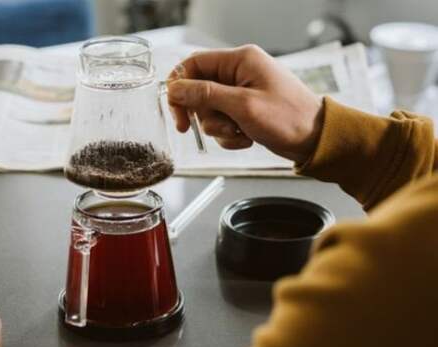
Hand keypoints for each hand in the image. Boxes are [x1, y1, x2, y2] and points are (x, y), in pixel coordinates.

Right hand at [167, 45, 323, 163]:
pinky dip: (229, 135)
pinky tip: (246, 138)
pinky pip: (222, 123)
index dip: (179, 86)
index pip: (194, 64)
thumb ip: (205, 95)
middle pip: (199, 90)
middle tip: (195, 130)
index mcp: (241, 60)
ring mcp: (242, 92)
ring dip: (218, 128)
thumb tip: (175, 88)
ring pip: (209, 111)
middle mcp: (239, 72)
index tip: (176, 110)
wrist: (315, 140)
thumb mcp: (242, 106)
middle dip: (202, 114)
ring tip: (239, 133)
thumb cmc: (289, 118)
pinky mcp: (244, 110)